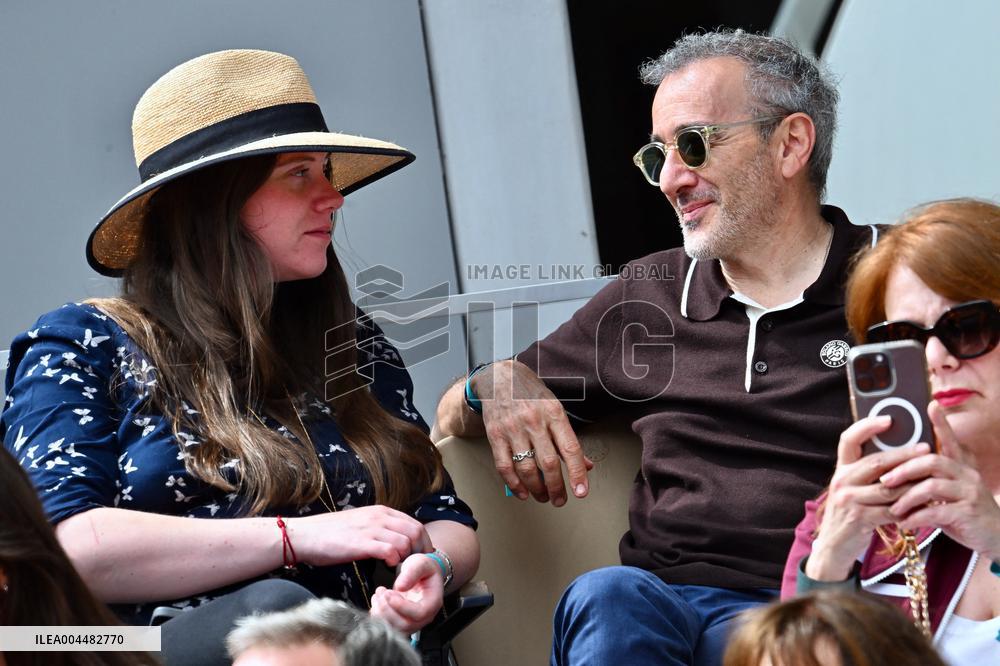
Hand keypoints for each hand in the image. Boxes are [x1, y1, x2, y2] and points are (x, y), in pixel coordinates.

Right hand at [290, 505, 431, 567]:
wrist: (304, 535)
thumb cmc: (330, 533)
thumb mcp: (360, 523)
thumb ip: (379, 527)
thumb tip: (395, 540)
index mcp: (380, 511)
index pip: (414, 524)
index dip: (422, 542)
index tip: (420, 557)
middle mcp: (379, 517)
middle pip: (416, 532)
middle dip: (420, 551)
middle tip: (414, 566)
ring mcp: (371, 529)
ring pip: (406, 541)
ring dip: (407, 558)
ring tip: (399, 568)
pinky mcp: (361, 543)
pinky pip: (390, 550)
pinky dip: (394, 561)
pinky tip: (387, 566)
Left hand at [369, 552, 444, 632]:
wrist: (423, 573)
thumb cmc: (425, 569)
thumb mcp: (421, 563)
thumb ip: (412, 573)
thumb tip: (400, 586)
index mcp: (433, 602)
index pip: (419, 613)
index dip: (402, 607)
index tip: (389, 594)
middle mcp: (424, 616)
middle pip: (405, 624)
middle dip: (388, 609)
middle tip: (382, 592)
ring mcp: (413, 621)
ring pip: (395, 628)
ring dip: (381, 613)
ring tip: (379, 594)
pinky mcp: (401, 621)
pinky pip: (388, 626)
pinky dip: (378, 615)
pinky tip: (377, 600)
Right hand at [475, 360, 592, 505]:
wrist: (499, 377)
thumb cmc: (531, 394)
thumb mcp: (555, 408)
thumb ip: (568, 438)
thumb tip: (587, 465)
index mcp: (553, 412)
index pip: (570, 448)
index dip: (577, 473)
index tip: (581, 491)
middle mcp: (533, 420)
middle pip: (548, 463)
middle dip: (556, 487)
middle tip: (560, 500)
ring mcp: (512, 428)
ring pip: (526, 468)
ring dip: (536, 489)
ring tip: (543, 496)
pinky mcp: (495, 435)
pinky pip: (504, 466)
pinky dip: (514, 484)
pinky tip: (522, 492)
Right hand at [806, 416, 928, 580]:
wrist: (834, 546)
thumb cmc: (850, 514)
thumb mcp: (851, 488)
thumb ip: (867, 473)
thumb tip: (899, 455)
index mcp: (841, 470)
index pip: (848, 440)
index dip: (867, 426)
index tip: (888, 419)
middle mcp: (842, 481)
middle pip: (876, 462)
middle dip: (904, 455)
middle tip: (926, 448)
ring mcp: (849, 500)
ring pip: (888, 487)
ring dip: (913, 483)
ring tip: (931, 477)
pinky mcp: (860, 518)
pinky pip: (891, 509)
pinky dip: (909, 507)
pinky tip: (923, 504)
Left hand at [881, 402, 999, 558]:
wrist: (996, 538)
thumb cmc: (965, 514)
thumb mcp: (949, 493)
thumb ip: (930, 481)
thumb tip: (898, 474)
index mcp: (962, 467)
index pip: (950, 441)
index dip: (942, 424)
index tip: (931, 405)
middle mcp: (967, 474)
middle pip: (931, 461)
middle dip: (904, 470)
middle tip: (885, 481)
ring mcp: (970, 492)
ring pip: (931, 486)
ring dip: (907, 497)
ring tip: (893, 508)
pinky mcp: (968, 512)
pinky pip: (936, 511)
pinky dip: (916, 517)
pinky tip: (905, 523)